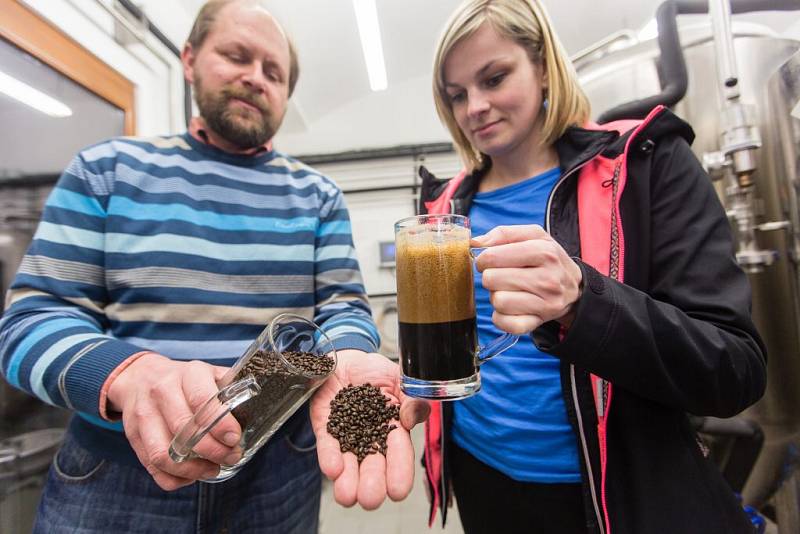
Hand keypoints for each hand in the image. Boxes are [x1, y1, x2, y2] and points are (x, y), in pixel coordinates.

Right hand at [108, 353, 241, 490]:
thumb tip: (259, 405)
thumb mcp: (208, 373)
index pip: (201, 399)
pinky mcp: (133, 436)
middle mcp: (162, 392)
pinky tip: (191, 475)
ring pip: (164, 454)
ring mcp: (144, 415)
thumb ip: (230, 388)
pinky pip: (152, 468)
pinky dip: (174, 478)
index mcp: (187, 374)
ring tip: (212, 470)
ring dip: (192, 469)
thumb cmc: (184, 380)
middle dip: (212, 450)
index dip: (220, 423)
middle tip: (231, 457)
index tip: (234, 438)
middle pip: (183, 429)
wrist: (140, 377)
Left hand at [310, 350, 429, 509]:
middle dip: (372, 485)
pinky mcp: (326, 429)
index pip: (399, 455)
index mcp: (393, 431)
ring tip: (347, 496)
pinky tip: (332, 469)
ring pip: (349, 465)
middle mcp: (370, 440)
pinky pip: (327, 446)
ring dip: (348, 482)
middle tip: (371, 499)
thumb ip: (410, 397)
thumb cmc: (377, 372)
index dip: (399, 472)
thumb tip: (413, 416)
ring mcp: (347, 436)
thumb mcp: (398, 379)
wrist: (348, 360)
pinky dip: (329, 457)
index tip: (398, 490)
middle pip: (373, 467)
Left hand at [473, 224, 582, 333]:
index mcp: (544, 252)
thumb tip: (475, 242)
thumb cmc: (548, 259)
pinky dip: (500, 317)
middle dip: (490, 277)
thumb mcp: (534, 236)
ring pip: (497, 301)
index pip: (493, 256)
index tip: (489, 261)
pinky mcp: (537, 322)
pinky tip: (509, 308)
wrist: (575, 288)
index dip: (483, 258)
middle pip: (491, 279)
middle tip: (501, 276)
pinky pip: (504, 322)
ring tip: (508, 291)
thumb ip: (504, 233)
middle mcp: (547, 279)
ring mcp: (544, 304)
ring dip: (496, 296)